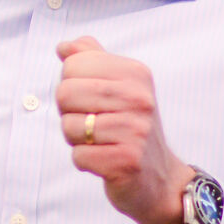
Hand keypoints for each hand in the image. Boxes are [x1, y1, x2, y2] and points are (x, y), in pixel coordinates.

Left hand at [55, 36, 196, 223]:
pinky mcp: (126, 161)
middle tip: (94, 123)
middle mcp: (139, 98)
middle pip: (65, 94)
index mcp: (136, 73)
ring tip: (102, 142)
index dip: (72, 85)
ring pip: (69, 126)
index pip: (72, 66)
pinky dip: (85, 160)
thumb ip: (91, 60)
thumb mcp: (118, 85)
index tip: (93, 100)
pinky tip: (105, 159)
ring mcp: (135, 130)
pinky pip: (78, 156)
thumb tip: (64, 46)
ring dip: (77, 139)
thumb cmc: (130, 126)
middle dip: (70, 112)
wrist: (159, 176)